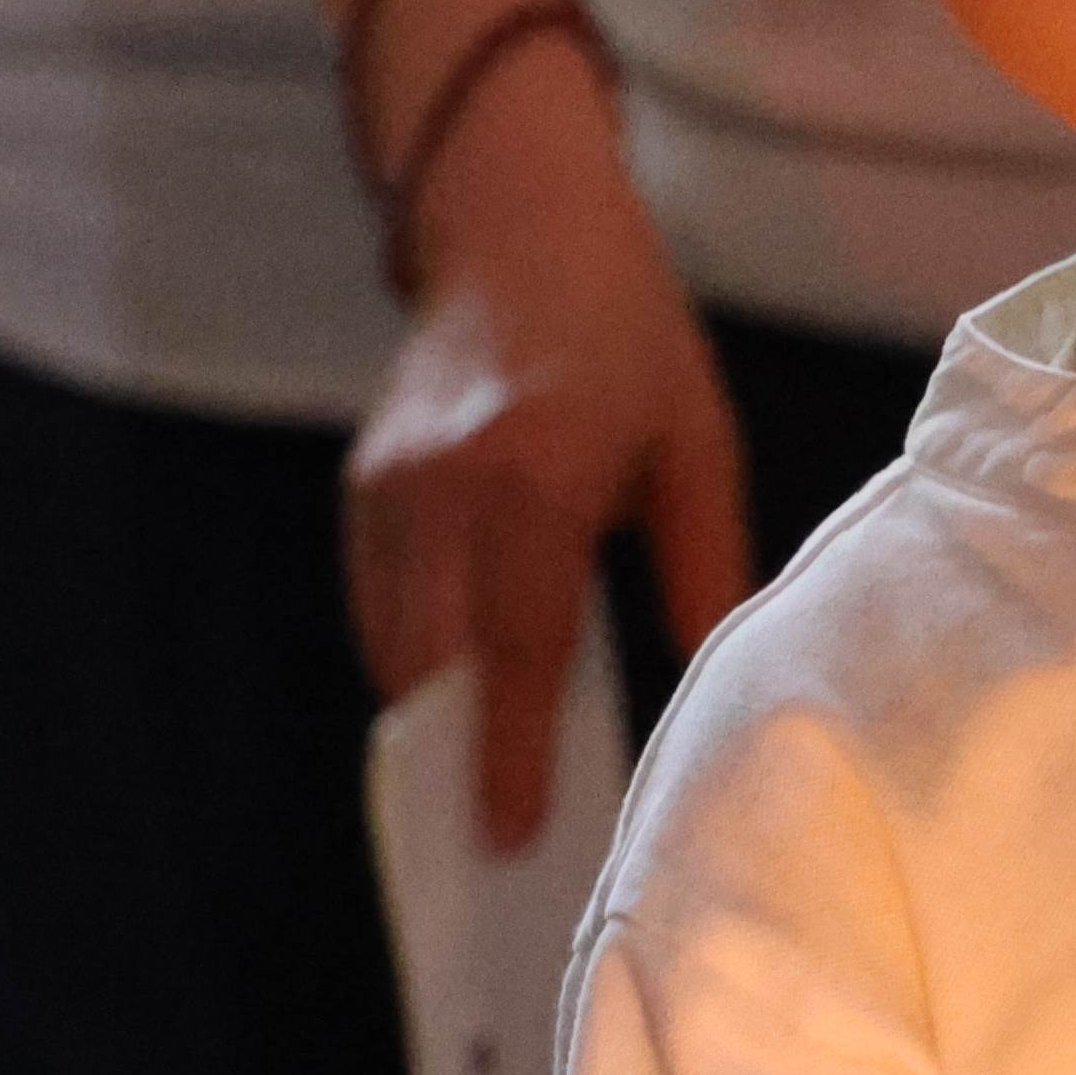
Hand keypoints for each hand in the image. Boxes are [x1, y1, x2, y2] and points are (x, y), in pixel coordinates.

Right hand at [342, 42, 751, 842]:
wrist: (515, 225)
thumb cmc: (627, 333)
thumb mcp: (694, 442)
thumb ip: (705, 566)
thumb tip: (714, 682)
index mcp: (536, 471)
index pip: (520, 641)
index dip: (512, 748)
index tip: (510, 835)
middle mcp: (442, 483)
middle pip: (438, 662)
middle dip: (461, 759)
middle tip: (498, 849)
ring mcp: (386, 484)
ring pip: (397, 642)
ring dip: (436, 717)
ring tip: (485, 789)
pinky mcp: (360, 486)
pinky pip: (380, 605)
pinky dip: (417, 660)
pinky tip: (465, 699)